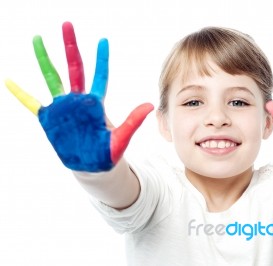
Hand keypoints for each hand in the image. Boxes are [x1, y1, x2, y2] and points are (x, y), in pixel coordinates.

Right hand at [5, 22, 153, 171]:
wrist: (92, 167)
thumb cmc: (108, 153)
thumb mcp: (121, 138)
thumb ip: (132, 122)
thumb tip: (150, 105)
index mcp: (96, 104)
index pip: (100, 76)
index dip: (102, 59)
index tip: (104, 40)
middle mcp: (78, 101)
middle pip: (74, 68)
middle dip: (70, 46)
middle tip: (68, 25)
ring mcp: (62, 108)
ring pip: (52, 78)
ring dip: (44, 59)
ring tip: (37, 39)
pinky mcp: (49, 119)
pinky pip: (32, 103)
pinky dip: (21, 93)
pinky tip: (9, 81)